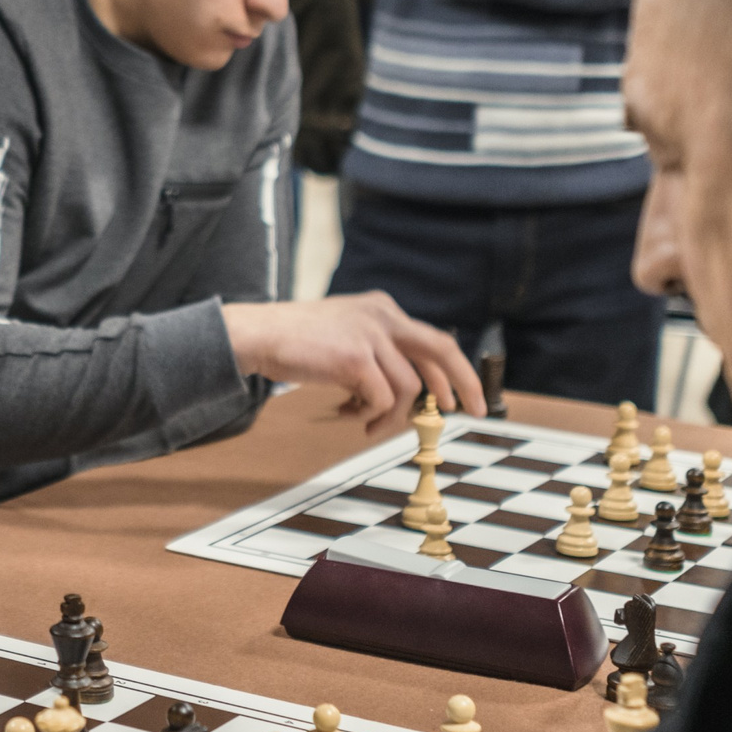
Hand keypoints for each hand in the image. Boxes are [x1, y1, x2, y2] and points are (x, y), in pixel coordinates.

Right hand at [222, 293, 485, 435]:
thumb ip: (377, 350)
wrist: (259, 335)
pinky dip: (371, 415)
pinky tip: (350, 414)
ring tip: (368, 423)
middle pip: (441, 351)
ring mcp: (369, 335)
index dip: (454, 372)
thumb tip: (408, 390)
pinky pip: (382, 398)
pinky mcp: (355, 358)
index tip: (464, 397)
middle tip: (472, 412)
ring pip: (408, 388)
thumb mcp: (346, 333)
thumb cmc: (296, 341)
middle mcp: (382, 316)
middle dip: (463, 384)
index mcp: (382, 309)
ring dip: (393, 415)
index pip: (434, 340)